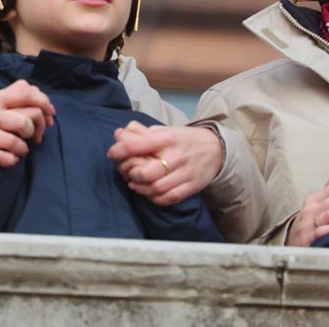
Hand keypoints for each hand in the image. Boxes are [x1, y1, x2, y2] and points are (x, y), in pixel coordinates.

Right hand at [0, 80, 55, 166]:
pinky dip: (12, 160)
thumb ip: (7, 96)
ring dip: (24, 148)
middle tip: (35, 136)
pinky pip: (2, 158)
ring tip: (21, 149)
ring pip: (16, 141)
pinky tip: (11, 158)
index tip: (50, 115)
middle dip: (37, 130)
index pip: (27, 93)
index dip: (45, 104)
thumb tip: (31, 90)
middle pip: (26, 118)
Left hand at [107, 121, 223, 205]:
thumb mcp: (165, 130)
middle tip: (127, 172)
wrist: (216, 149)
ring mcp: (185, 173)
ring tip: (134, 183)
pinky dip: (155, 198)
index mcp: (168, 138)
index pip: (139, 145)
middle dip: (132, 174)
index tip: (112, 154)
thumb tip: (119, 134)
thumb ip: (142, 133)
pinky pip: (169, 198)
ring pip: (156, 188)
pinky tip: (148, 192)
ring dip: (140, 188)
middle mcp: (176, 156)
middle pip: (147, 172)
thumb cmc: (184, 139)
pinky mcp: (192, 187)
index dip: (121, 150)